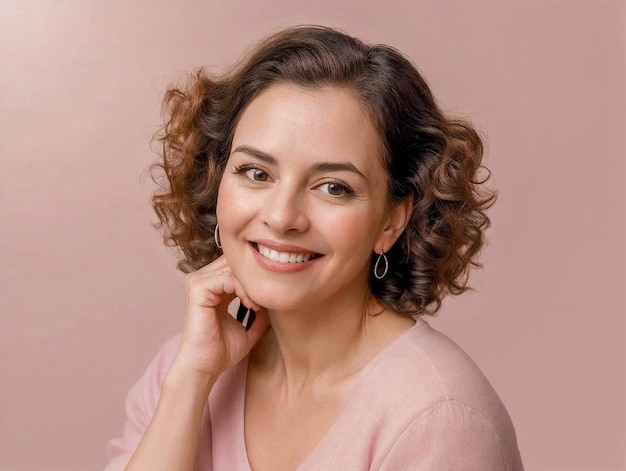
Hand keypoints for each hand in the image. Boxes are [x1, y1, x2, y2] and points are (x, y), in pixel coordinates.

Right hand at [171, 255, 269, 379]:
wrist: (205, 368)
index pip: (238, 265)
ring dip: (252, 285)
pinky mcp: (197, 289)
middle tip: (268, 298)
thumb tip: (277, 297)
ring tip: (259, 305)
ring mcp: (198, 282)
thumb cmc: (222, 351)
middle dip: (256, 279)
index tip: (271, 296)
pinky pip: (227, 278)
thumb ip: (261, 309)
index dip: (257, 276)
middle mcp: (204, 279)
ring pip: (233, 268)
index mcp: (214, 286)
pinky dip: (243, 290)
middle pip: (236, 262)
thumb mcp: (250, 327)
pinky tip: (252, 305)